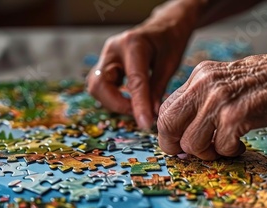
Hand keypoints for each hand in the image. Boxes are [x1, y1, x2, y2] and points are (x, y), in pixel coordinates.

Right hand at [86, 2, 197, 129]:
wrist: (163, 26)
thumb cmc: (170, 41)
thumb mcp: (170, 64)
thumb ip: (158, 89)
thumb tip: (151, 115)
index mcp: (133, 44)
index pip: (134, 80)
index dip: (139, 105)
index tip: (146, 124)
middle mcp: (113, 49)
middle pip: (100, 84)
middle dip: (116, 104)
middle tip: (140, 113)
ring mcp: (106, 56)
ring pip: (96, 87)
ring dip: (113, 102)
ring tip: (136, 106)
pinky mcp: (105, 64)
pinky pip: (101, 86)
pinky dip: (113, 97)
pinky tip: (130, 100)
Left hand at [158, 43, 266, 159]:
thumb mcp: (224, 81)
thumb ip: (203, 100)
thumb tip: (182, 132)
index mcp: (198, 77)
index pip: (165, 110)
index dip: (168, 134)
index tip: (179, 146)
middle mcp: (204, 85)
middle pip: (169, 126)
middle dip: (177, 148)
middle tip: (194, 155)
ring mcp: (220, 100)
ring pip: (192, 143)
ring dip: (208, 153)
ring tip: (224, 148)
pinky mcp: (239, 115)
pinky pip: (221, 147)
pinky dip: (230, 152)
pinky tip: (240, 144)